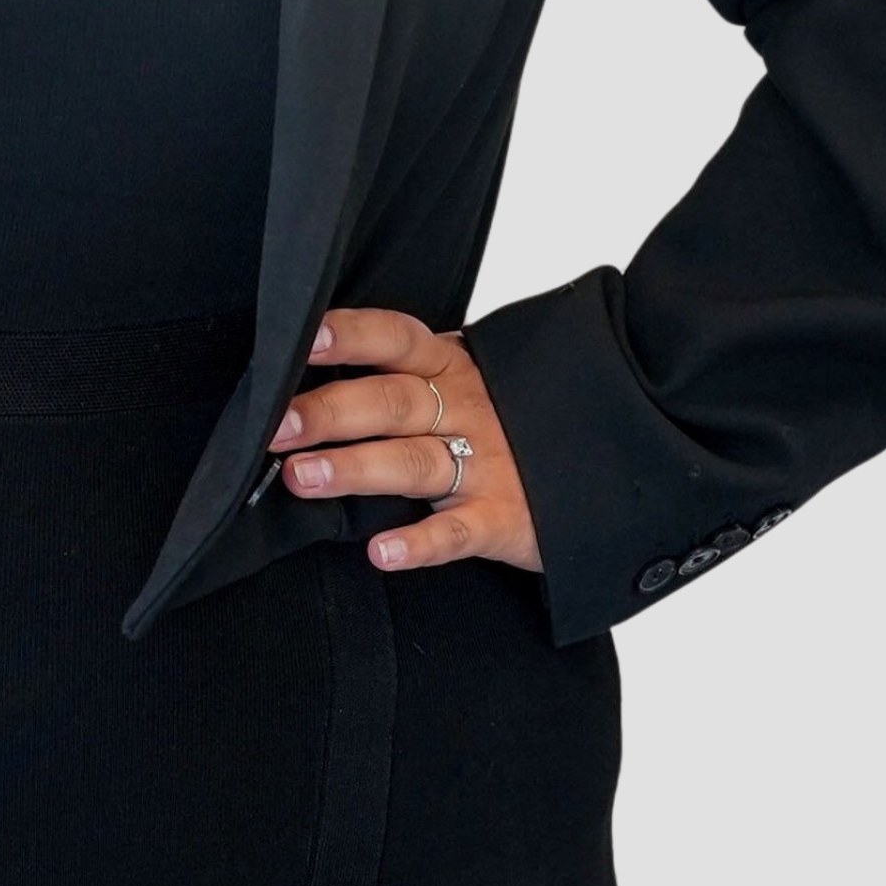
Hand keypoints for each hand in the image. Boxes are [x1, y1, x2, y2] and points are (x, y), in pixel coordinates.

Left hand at [266, 307, 543, 575]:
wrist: (610, 464)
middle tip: (276, 429)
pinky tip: (383, 551)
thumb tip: (305, 383)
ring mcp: (487, 465)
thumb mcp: (462, 383)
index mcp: (451, 366)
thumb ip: (401, 380)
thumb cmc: (508, 421)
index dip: (352, 335)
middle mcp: (465, 408)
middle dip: (330, 412)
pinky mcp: (505, 519)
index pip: (396, 338)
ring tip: (303, 479)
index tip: (306, 339)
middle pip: (392, 402)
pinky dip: (422, 544)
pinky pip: (460, 533)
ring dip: (356, 468)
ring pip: (413, 462)